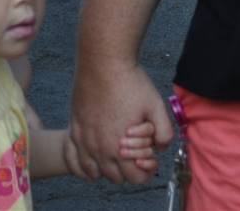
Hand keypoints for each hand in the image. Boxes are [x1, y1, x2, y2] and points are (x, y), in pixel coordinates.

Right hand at [68, 58, 172, 183]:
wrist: (103, 61)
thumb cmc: (130, 82)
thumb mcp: (156, 106)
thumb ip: (165, 132)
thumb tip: (161, 147)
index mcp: (121, 147)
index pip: (135, 178)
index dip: (146, 169)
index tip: (148, 155)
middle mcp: (99, 148)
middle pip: (115, 178)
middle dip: (127, 169)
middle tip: (133, 150)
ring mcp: (84, 139)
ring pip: (94, 172)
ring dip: (106, 167)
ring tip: (115, 152)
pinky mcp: (74, 128)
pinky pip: (75, 160)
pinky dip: (84, 164)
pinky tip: (94, 155)